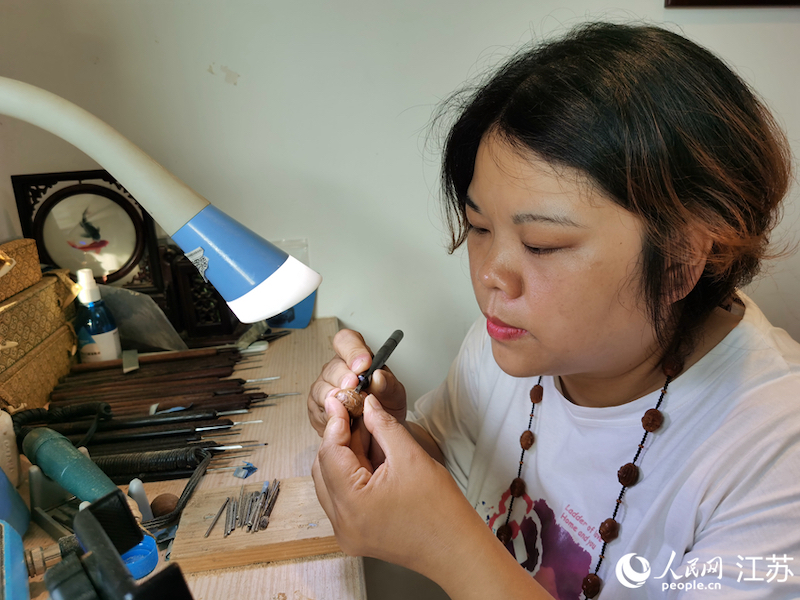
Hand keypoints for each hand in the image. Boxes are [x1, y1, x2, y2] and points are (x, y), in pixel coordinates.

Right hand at [307, 329, 406, 435]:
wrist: (379, 430)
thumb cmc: (385, 405)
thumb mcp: (394, 394)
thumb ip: (388, 384)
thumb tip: (378, 376)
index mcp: (356, 357)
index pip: (346, 341)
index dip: (352, 351)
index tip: (363, 365)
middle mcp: (337, 369)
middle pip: (333, 367)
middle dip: (344, 379)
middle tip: (355, 389)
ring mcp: (324, 387)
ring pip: (321, 389)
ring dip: (337, 400)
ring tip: (351, 409)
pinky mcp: (316, 407)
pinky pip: (318, 410)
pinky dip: (332, 417)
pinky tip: (344, 420)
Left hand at [312, 393, 473, 577]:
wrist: (457, 549)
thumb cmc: (441, 512)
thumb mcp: (411, 456)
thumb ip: (383, 426)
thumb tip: (367, 406)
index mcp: (352, 504)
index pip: (330, 453)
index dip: (336, 423)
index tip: (340, 401)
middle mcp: (342, 523)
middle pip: (324, 468)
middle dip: (340, 438)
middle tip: (357, 414)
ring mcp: (347, 531)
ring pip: (331, 481)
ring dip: (346, 455)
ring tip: (369, 434)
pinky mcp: (355, 534)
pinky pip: (342, 496)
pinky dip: (352, 474)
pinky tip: (371, 457)